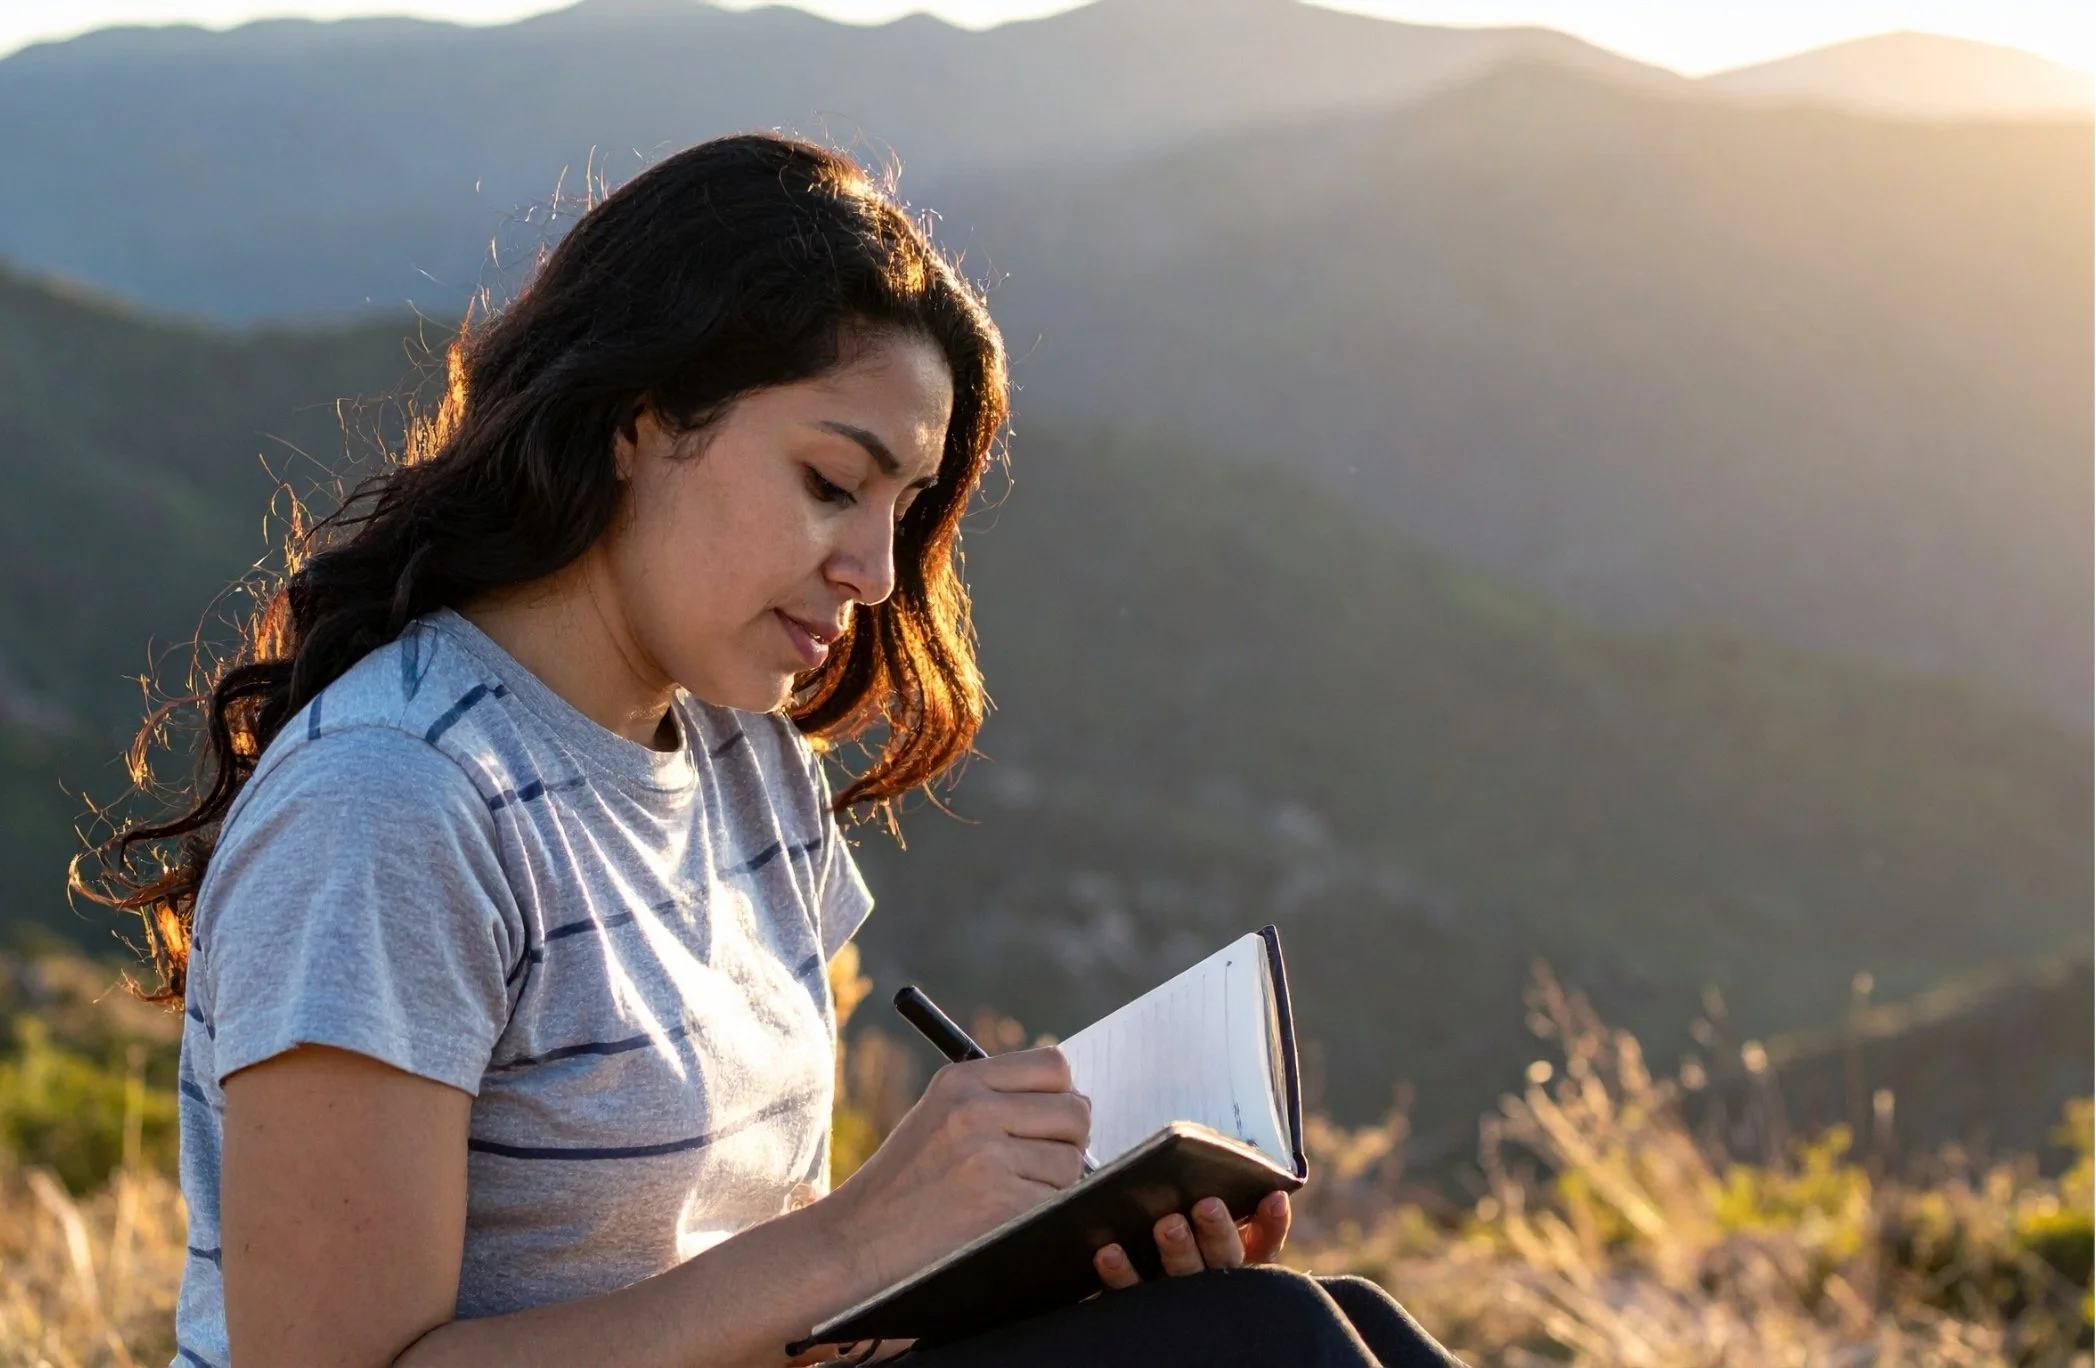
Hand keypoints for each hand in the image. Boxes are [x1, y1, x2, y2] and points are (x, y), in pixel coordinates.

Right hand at [821, 1047, 1090, 1294]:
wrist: (856, 1244)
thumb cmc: (904, 1185)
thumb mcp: (937, 1116)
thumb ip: (996, 1099)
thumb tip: (1076, 1102)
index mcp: (960, 1081)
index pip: (1054, 1066)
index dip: (1064, 1095)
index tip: (1053, 1120)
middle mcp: (974, 1111)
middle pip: (1075, 1112)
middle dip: (1069, 1141)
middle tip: (1041, 1164)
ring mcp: (987, 1157)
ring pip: (1072, 1161)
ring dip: (1056, 1183)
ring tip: (1011, 1195)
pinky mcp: (1001, 1204)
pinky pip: (1058, 1200)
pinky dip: (1044, 1213)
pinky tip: (1007, 1219)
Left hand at [1091, 1189, 1291, 1288]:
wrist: (1121, 1292)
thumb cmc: (1169, 1226)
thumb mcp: (1196, 1212)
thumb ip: (1215, 1192)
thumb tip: (1226, 1162)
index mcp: (1235, 1256)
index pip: (1265, 1241)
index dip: (1272, 1222)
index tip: (1272, 1196)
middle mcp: (1213, 1282)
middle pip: (1224, 1259)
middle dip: (1218, 1232)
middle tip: (1207, 1205)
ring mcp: (1177, 1299)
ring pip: (1183, 1277)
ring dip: (1178, 1251)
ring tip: (1167, 1225)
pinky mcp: (1138, 1308)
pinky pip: (1130, 1293)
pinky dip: (1121, 1273)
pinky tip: (1109, 1252)